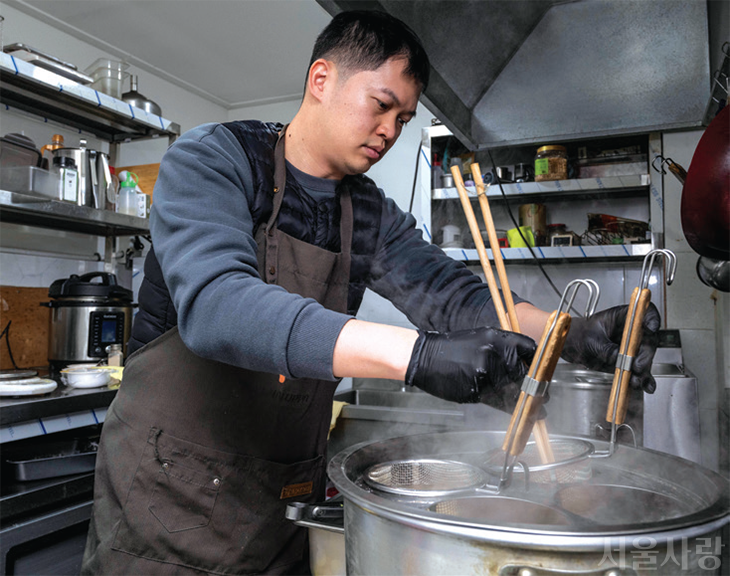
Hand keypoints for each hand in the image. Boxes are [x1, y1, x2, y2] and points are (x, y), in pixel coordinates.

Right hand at [405, 327, 536, 409]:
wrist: (425, 356)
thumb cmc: (453, 348)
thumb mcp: (481, 339)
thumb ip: (504, 349)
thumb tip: (527, 365)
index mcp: (497, 338)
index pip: (530, 349)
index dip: (539, 364)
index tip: (544, 374)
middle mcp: (494, 353)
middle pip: (525, 374)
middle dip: (537, 388)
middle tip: (543, 396)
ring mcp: (485, 372)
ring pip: (514, 391)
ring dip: (527, 404)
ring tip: (536, 411)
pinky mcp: (476, 389)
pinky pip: (499, 402)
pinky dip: (509, 409)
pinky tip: (517, 413)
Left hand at [561, 303, 660, 392]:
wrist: (569, 347)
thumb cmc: (577, 335)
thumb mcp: (590, 341)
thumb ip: (607, 350)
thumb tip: (621, 360)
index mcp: (621, 317)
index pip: (643, 312)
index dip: (651, 318)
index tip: (650, 328)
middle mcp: (629, 331)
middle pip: (648, 339)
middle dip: (645, 354)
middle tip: (637, 366)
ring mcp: (630, 347)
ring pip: (645, 357)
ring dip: (644, 370)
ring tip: (637, 380)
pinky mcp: (627, 362)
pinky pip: (639, 370)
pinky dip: (643, 379)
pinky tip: (645, 385)